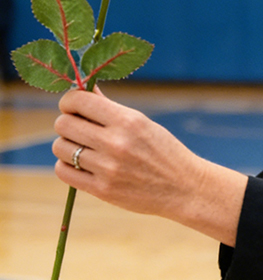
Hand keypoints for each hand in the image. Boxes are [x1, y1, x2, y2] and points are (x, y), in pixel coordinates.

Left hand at [52, 89, 245, 243]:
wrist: (185, 187)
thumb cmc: (164, 151)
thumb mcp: (142, 123)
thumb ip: (109, 108)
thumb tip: (84, 89)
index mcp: (128, 120)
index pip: (78, 101)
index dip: (70, 102)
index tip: (74, 107)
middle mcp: (116, 142)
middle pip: (63, 124)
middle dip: (68, 123)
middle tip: (79, 129)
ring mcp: (108, 168)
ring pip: (60, 147)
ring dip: (67, 146)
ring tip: (83, 149)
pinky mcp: (102, 190)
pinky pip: (63, 172)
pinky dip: (67, 166)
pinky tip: (82, 165)